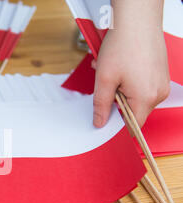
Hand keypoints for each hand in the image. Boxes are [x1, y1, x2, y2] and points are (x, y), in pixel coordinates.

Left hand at [93, 0, 169, 127]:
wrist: (137, 19)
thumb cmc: (123, 45)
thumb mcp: (104, 79)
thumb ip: (101, 105)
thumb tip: (99, 122)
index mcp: (146, 98)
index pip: (132, 125)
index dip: (116, 124)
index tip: (104, 118)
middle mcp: (158, 93)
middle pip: (133, 110)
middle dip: (115, 100)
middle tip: (105, 83)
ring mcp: (161, 83)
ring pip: (135, 97)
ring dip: (119, 88)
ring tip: (110, 70)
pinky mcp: (159, 74)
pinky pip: (141, 85)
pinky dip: (127, 80)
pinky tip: (119, 66)